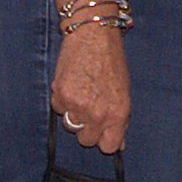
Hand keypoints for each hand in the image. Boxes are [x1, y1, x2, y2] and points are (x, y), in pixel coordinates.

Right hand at [53, 23, 129, 155]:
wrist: (94, 35)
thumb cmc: (112, 60)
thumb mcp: (124, 92)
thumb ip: (120, 119)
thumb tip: (119, 144)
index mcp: (118, 113)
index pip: (108, 147)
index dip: (104, 139)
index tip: (102, 132)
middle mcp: (98, 114)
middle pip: (86, 140)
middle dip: (87, 127)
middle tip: (89, 107)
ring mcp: (78, 106)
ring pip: (70, 125)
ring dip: (73, 113)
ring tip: (81, 91)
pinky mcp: (61, 95)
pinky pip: (58, 109)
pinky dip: (62, 99)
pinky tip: (71, 82)